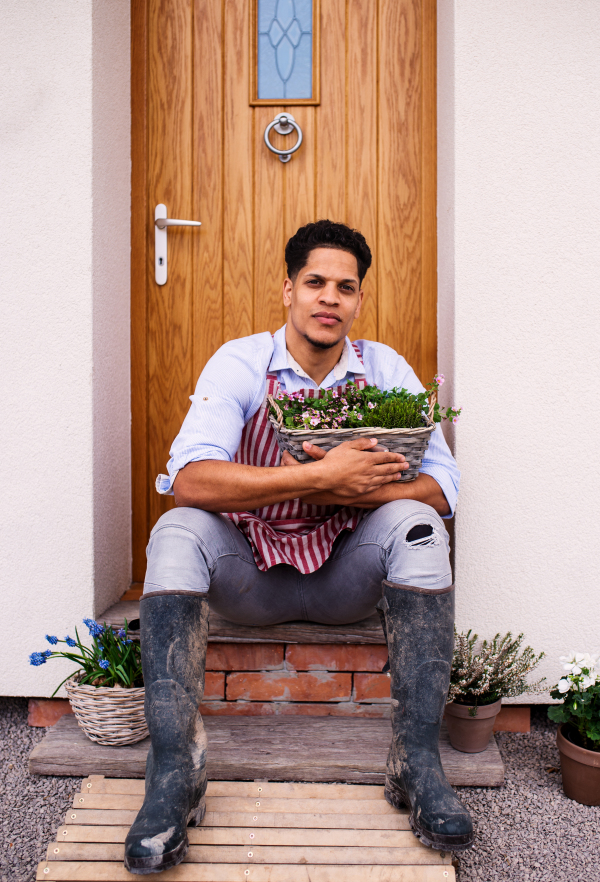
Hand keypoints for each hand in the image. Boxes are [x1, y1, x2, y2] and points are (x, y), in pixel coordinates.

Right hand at [290, 437, 407, 497]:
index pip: (386, 457)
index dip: (395, 457)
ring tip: (399, 475)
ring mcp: (366, 482)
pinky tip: (384, 482)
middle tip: (406, 466)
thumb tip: (375, 441)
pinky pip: (375, 486)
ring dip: (392, 476)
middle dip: (399, 466)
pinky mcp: (361, 490)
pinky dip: (382, 483)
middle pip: (388, 468)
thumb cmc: (334, 460)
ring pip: (383, 478)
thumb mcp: (347, 446)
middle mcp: (369, 471)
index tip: (402, 457)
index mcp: (367, 458)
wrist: (324, 477)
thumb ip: (362, 443)